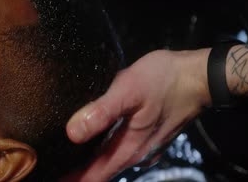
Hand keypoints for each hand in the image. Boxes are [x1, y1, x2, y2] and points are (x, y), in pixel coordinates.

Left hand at [63, 49, 212, 181]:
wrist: (198, 76)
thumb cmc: (166, 80)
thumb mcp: (129, 90)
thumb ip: (101, 111)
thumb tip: (72, 132)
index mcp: (129, 148)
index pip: (93, 176)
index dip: (70, 180)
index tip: (50, 177)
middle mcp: (136, 153)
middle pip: (99, 171)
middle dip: (76, 172)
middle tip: (51, 165)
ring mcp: (144, 146)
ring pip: (110, 160)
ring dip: (89, 162)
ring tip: (65, 155)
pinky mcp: (148, 136)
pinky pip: (119, 149)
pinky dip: (102, 150)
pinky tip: (92, 138)